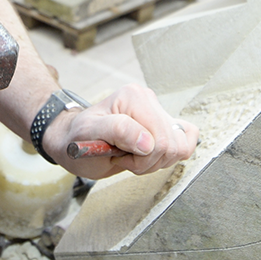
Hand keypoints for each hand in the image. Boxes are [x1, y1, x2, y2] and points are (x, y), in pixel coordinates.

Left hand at [44, 83, 197, 178]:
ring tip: (131, 156)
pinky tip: (148, 155)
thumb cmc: (77, 137)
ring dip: (155, 162)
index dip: (142, 158)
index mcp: (133, 97)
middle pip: (172, 145)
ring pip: (179, 148)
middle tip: (123, 158)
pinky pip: (187, 140)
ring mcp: (158, 112)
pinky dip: (169, 157)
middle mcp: (149, 100)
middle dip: (147, 162)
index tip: (118, 156)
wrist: (73, 141)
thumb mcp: (89, 134)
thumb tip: (148, 143)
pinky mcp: (164, 124)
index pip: (160, 139)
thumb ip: (118, 131)